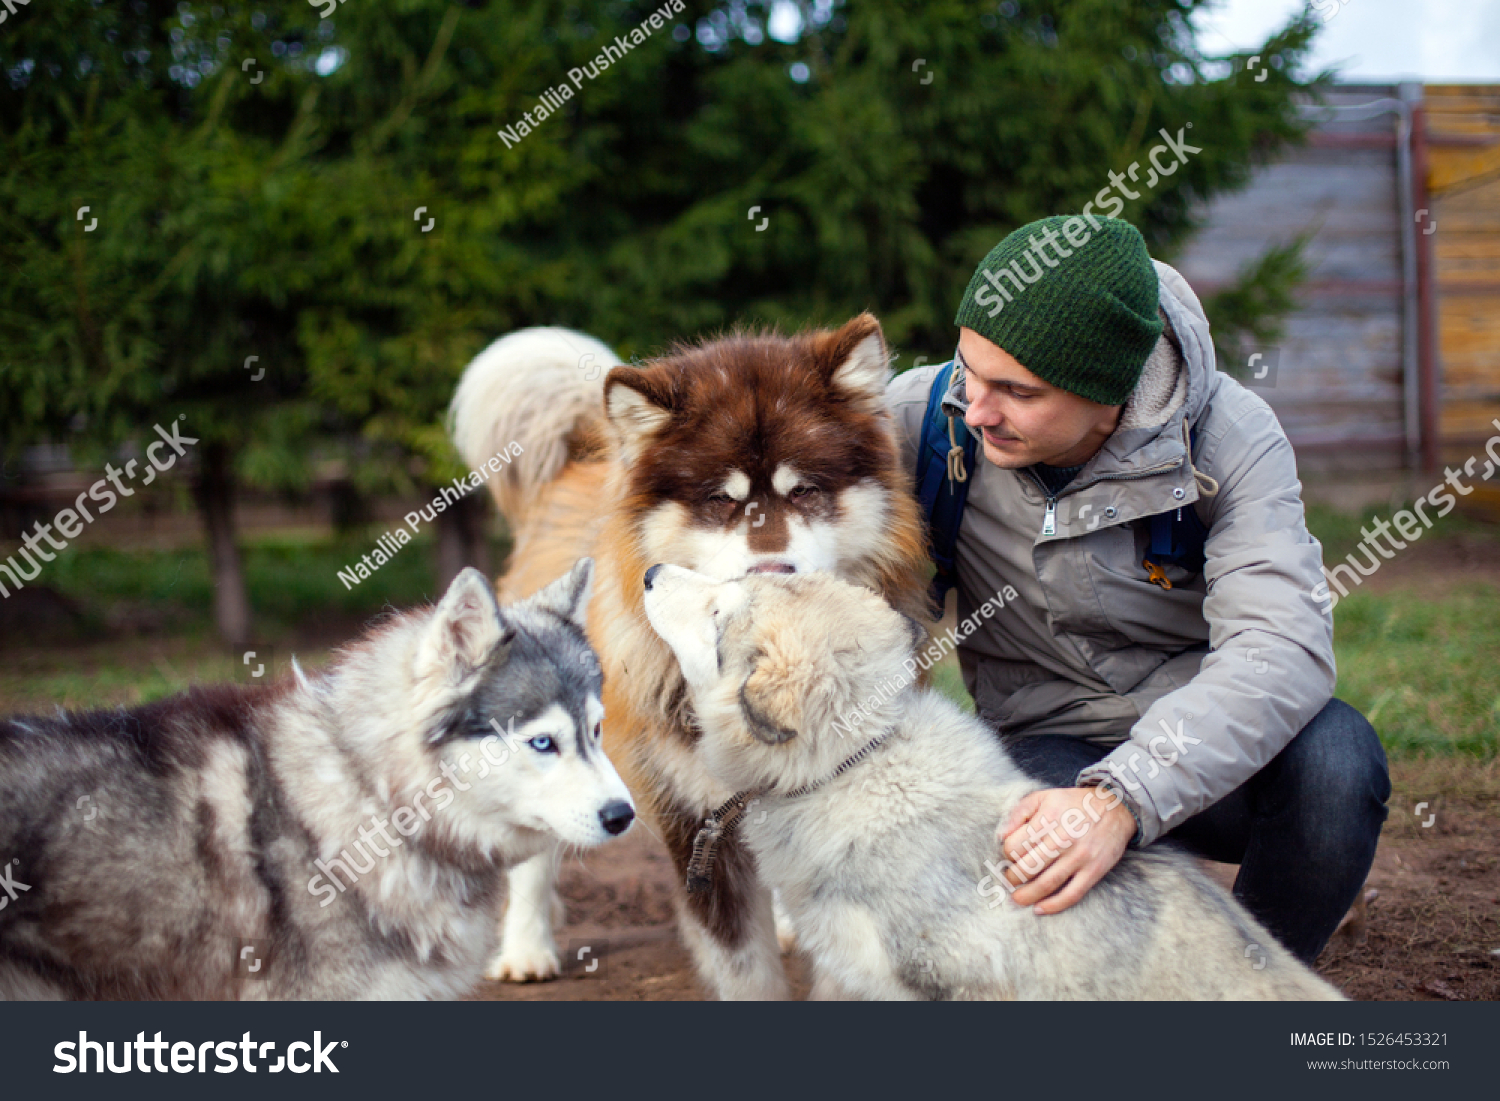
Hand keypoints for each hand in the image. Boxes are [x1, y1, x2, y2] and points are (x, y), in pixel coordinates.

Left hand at [996, 787, 1135, 914]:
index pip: (1015, 846)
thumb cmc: (1073, 803)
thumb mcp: (1043, 797)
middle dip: (1012, 878)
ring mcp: (1079, 857)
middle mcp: (1062, 839)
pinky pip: (1072, 894)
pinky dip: (1054, 905)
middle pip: (1027, 867)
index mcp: (1047, 819)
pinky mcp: (1094, 870)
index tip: (1011, 857)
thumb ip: (1018, 813)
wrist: (1115, 808)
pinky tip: (1039, 909)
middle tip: (1009, 880)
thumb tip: (1001, 837)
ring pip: (1046, 884)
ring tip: (1017, 899)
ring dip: (1027, 896)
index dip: (1008, 854)